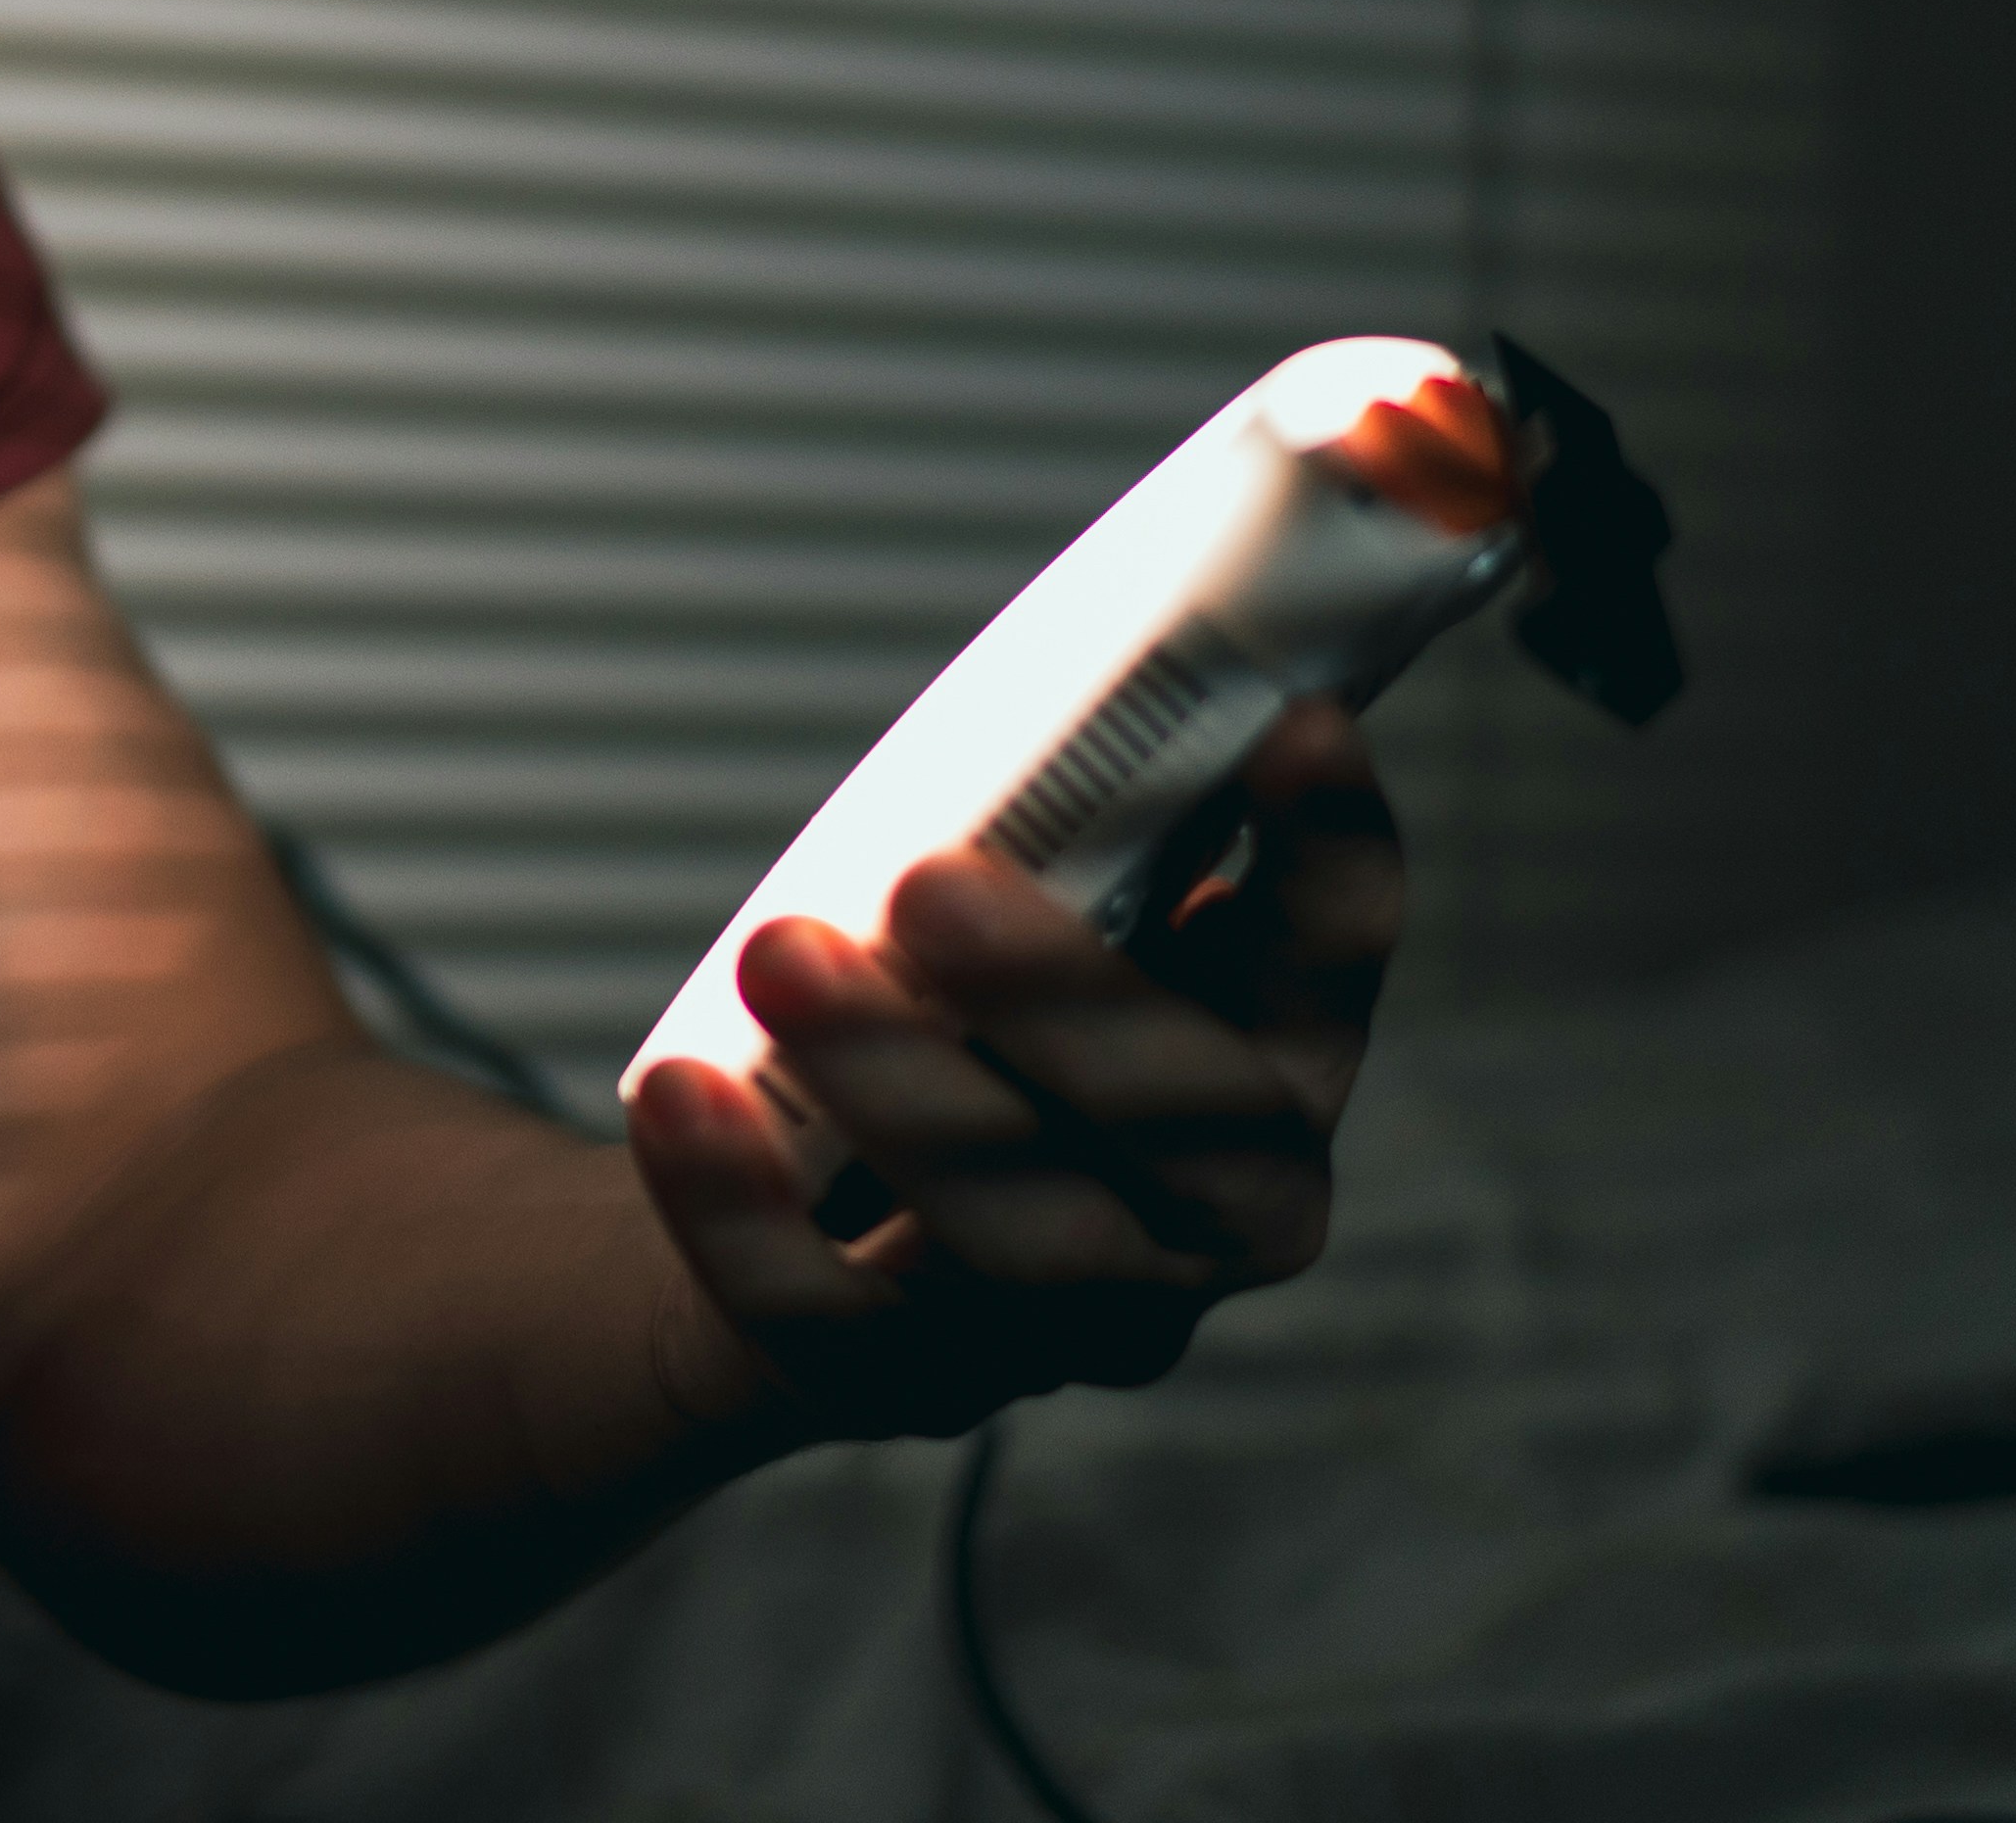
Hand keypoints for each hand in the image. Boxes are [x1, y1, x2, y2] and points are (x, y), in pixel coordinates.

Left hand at [621, 695, 1401, 1435]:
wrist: (803, 1187)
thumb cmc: (948, 987)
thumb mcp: (1036, 879)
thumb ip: (1083, 787)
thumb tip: (1121, 632)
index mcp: (1270, 1048)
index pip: (1339, 958)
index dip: (1336, 860)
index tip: (1293, 726)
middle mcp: (1219, 1205)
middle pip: (1194, 1130)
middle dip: (1064, 1000)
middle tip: (925, 879)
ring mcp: (1082, 1320)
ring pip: (1026, 1243)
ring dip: (904, 1091)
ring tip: (781, 953)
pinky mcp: (915, 1382)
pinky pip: (836, 1325)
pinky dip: (745, 1213)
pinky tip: (676, 1095)